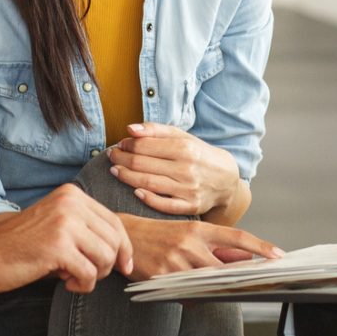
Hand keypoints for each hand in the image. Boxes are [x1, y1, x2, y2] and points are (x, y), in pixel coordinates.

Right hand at [0, 184, 132, 294]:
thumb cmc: (20, 245)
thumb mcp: (56, 225)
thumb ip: (85, 229)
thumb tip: (122, 250)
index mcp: (72, 195)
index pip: (114, 221)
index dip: (124, 247)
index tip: (124, 266)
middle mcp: (71, 203)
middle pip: (115, 240)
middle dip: (109, 264)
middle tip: (87, 274)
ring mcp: (65, 223)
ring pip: (106, 257)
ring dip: (94, 275)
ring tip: (72, 276)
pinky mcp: (57, 246)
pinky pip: (89, 274)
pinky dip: (82, 285)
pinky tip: (65, 282)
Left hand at [108, 123, 240, 217]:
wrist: (225, 179)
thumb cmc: (198, 154)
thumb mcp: (182, 137)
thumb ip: (156, 130)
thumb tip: (130, 128)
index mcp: (184, 147)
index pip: (145, 145)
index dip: (127, 144)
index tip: (119, 144)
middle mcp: (187, 168)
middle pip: (143, 164)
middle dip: (122, 159)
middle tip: (111, 157)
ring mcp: (188, 189)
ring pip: (149, 183)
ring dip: (127, 177)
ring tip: (115, 171)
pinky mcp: (190, 207)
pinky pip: (163, 205)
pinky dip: (147, 198)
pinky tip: (134, 191)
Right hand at [120, 214, 283, 280]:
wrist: (124, 236)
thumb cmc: (160, 235)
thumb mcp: (189, 234)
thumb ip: (218, 247)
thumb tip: (247, 258)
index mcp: (199, 229)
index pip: (236, 236)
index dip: (260, 246)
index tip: (279, 255)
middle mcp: (190, 243)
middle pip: (225, 268)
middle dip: (239, 279)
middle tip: (254, 285)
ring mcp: (176, 261)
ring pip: (207, 284)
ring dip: (214, 290)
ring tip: (216, 289)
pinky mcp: (162, 277)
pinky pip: (187, 295)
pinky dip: (193, 297)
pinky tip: (189, 292)